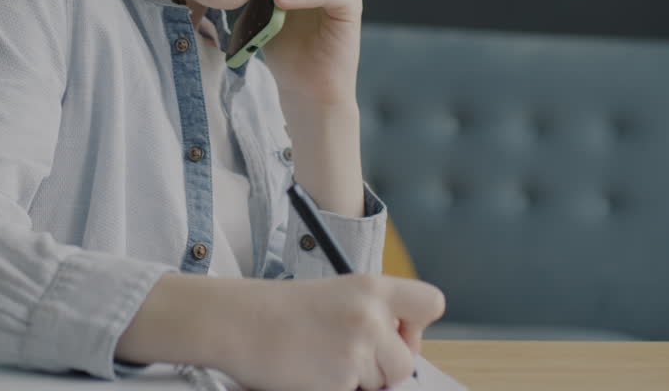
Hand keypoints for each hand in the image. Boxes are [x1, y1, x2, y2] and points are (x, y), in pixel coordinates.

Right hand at [218, 275, 444, 390]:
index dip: (416, 327)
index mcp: (372, 287)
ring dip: (357, 380)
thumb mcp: (335, 295)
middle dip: (382, 367)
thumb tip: (396, 348)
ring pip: (381, 383)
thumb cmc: (278, 310)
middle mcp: (370, 315)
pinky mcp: (341, 379)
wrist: (237, 321)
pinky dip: (334, 387)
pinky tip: (310, 370)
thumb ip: (371, 313)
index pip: (431, 303)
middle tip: (348, 355)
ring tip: (321, 358)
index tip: (393, 333)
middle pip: (406, 360)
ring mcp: (357, 349)